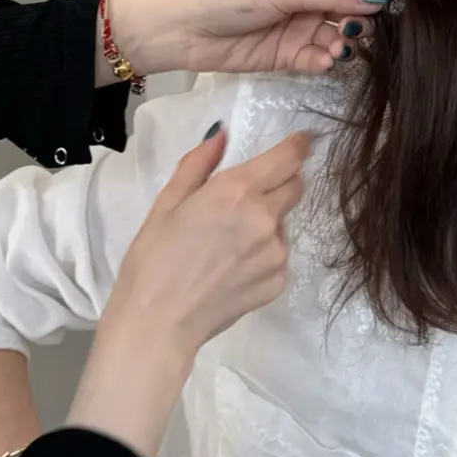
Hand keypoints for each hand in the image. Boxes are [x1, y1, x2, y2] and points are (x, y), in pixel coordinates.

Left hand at [101, 0, 383, 82]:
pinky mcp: (290, 57)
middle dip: (358, 23)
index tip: (385, 6)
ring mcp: (300, 29)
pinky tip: (322, 61)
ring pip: (336, 38)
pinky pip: (317, 59)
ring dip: (340, 45)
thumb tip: (378, 0)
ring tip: (336, 50)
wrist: (187, 30)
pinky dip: (323, 61)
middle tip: (357, 32)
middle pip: (348, 12)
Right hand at [103, 123, 313, 359]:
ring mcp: (276, 253)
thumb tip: (222, 135)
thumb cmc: (153, 259)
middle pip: (295, 187)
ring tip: (229, 243)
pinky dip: (263, 254)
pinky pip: (278, 255)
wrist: (159, 322)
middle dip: (281, 182)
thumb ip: (198, 164)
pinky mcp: (278, 281)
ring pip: (284, 224)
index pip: (288, 158)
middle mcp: (265, 218)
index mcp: (236, 191)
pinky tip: (232, 268)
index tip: (303, 141)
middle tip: (250, 196)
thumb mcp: (167, 203)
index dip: (299, 146)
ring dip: (267, 222)